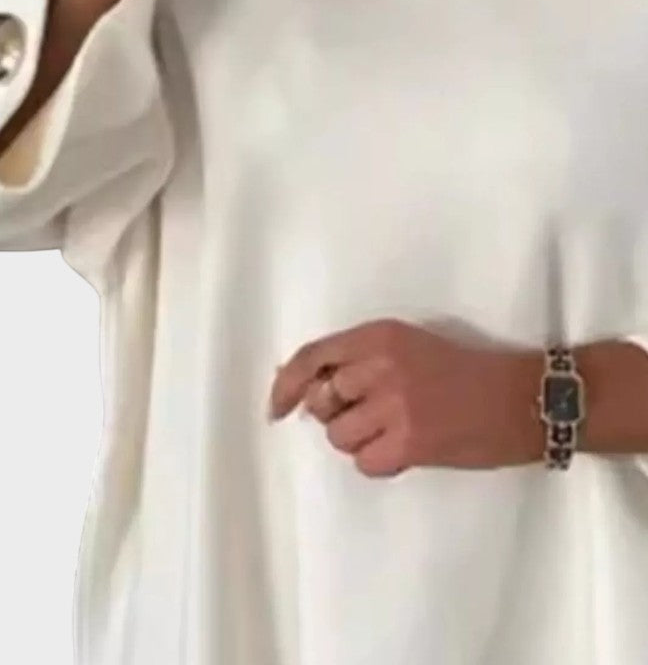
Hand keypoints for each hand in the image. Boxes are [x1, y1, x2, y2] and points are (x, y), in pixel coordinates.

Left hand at [267, 319, 543, 476]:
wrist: (522, 399)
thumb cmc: (462, 372)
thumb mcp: (406, 347)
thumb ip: (360, 360)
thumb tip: (304, 388)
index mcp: (378, 335)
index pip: (312, 357)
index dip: (286, 385)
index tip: (276, 409)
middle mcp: (381, 364)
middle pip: (321, 401)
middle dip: (336, 415)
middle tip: (369, 416)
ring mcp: (396, 404)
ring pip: (338, 436)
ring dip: (358, 441)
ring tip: (393, 432)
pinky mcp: (412, 441)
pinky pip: (364, 462)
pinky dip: (378, 462)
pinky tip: (406, 450)